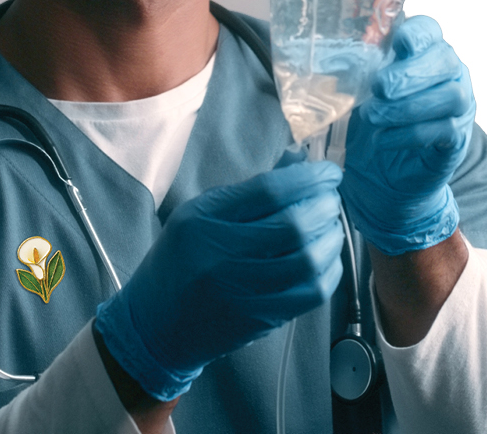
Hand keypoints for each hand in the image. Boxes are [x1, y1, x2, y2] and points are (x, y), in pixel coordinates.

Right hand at [93, 161, 344, 400]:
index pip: (269, 191)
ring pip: (309, 260)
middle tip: (331, 199)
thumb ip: (251, 188)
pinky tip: (326, 256)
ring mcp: (243, 293)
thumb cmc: (182, 260)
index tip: (329, 173)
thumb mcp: (201, 214)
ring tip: (331, 226)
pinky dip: (330, 269)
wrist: (154, 326)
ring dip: (332, 237)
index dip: (310, 178)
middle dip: (325, 206)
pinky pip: (312, 292)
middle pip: (294, 226)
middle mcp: (222, 257)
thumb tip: (302, 160)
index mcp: (203, 222)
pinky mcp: (260, 319)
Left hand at [341, 15, 474, 254]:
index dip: (417, 34)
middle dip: (411, 74)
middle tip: (379, 88)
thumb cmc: (375, 121)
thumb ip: (357, 71)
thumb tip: (331, 59)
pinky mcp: (456, 140)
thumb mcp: (361, 92)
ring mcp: (459, 108)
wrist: (386, 173)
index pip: (430, 31)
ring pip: (451, 96)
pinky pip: (445, 131)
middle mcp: (450, 76)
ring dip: (409, 106)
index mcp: (425, 53)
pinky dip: (410, 134)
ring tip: (375, 116)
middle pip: (446, 61)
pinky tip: (383, 139)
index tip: (398, 44)